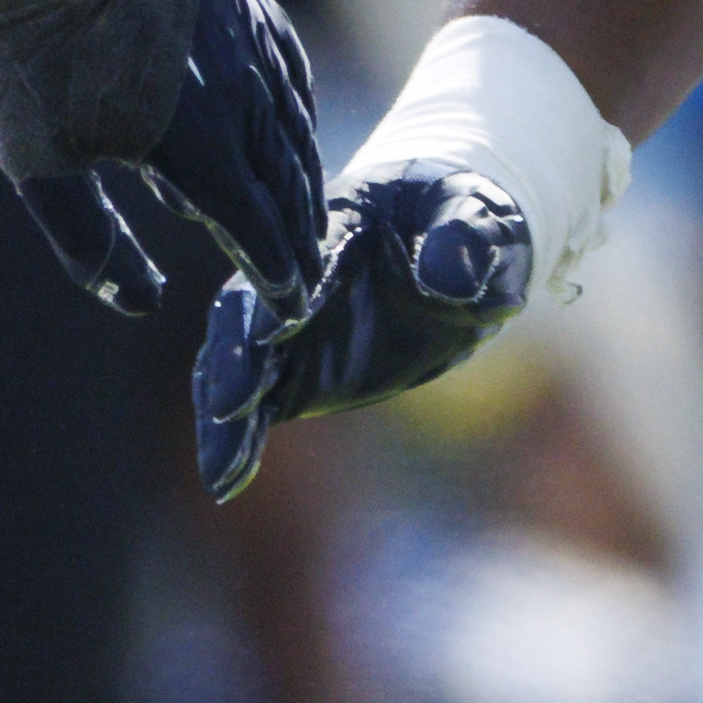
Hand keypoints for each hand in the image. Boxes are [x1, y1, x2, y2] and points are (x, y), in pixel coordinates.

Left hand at [0, 0, 331, 321]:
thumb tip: (137, 304)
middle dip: (299, 241)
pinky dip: (298, 120)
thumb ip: (90, 243)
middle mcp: (246, 108)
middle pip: (288, 191)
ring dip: (302, 185)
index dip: (275, 276)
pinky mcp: (254, 15)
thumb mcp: (42, 166)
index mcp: (202, 154)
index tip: (285, 307)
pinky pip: (293, 80)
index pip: (257, 233)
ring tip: (302, 219)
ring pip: (296, 136)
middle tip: (305, 275)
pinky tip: (293, 134)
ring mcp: (257, 55)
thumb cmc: (40, 59)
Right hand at [194, 165, 536, 499]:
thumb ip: (466, 238)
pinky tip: (227, 485)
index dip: (279, 299)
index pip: (296, 267)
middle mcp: (294, 279)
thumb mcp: (482, 219)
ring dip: (225, 420)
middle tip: (227, 411)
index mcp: (333, 228)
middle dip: (234, 365)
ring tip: (220, 473)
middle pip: (244, 318)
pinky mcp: (297, 370)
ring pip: (237, 371)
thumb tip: (450, 276)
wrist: (456, 240)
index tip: (268, 337)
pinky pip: (256, 406)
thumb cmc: (468, 217)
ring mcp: (290, 329)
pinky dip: (239, 442)